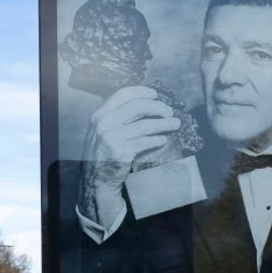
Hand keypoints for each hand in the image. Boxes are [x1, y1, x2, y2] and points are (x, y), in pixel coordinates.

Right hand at [78, 86, 180, 223]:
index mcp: (100, 115)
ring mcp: (111, 138)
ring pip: (145, 125)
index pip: (122, 94)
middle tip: (169, 112)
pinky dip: (156, 140)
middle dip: (157, 107)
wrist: (96, 180)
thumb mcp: (104, 131)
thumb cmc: (103, 154)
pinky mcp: (121, 152)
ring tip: (175, 124)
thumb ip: (118, 117)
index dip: (141, 92)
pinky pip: (145, 142)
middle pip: (137, 106)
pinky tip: (163, 140)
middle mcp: (104, 124)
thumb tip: (145, 104)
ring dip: (163, 124)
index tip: (155, 94)